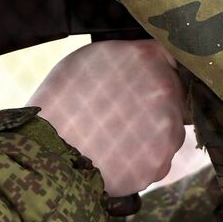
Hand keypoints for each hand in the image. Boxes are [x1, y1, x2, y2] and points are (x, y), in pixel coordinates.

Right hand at [28, 40, 188, 196]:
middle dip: (157, 107)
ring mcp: (166, 131)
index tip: (147, 85)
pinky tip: (117, 157)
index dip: (161, 74)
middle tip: (123, 116)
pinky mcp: (159, 164)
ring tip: (116, 139)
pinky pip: (158, 161)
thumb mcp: (90, 59)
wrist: (46, 152)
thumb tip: (152, 63)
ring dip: (152, 135)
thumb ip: (131, 57)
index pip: (173, 62)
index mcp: (148, 59)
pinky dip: (143, 161)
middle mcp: (165, 92)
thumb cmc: (60, 101)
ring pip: (170, 133)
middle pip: (176, 99)